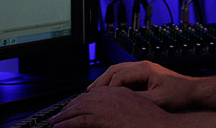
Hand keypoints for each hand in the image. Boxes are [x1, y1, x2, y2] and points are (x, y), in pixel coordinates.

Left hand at [50, 86, 175, 127]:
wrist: (160, 125)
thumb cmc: (153, 119)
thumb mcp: (137, 106)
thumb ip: (123, 105)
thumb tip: (113, 111)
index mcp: (119, 91)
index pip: (94, 92)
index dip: (80, 100)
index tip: (73, 107)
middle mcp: (111, 95)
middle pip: (83, 98)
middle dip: (69, 107)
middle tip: (59, 115)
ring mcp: (107, 106)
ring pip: (78, 108)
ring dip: (64, 115)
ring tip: (55, 122)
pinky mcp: (104, 118)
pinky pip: (80, 120)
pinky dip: (67, 123)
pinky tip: (59, 127)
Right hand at [88, 61, 199, 109]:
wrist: (193, 90)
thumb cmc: (180, 93)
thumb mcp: (159, 100)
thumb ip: (140, 100)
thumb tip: (122, 103)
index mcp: (145, 69)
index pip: (118, 76)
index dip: (108, 88)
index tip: (100, 99)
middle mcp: (142, 66)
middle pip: (114, 70)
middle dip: (100, 81)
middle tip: (88, 94)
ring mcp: (143, 69)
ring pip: (117, 71)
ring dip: (104, 80)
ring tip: (92, 92)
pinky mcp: (144, 74)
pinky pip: (123, 75)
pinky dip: (113, 82)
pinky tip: (108, 91)